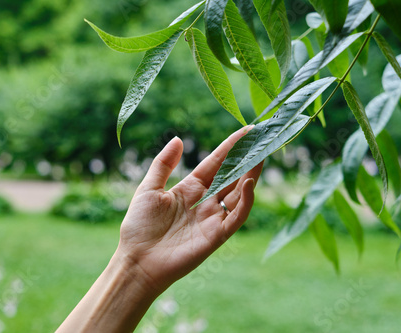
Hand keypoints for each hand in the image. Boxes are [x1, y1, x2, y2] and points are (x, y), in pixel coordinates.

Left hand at [115, 125, 262, 293]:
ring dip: (251, 174)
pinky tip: (248, 183)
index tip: (246, 131)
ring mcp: (212, 218)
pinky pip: (236, 216)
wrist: (137, 261)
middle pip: (231, 176)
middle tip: (262, 139)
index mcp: (189, 189)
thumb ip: (163, 164)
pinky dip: (245, 201)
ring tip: (262, 155)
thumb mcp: (148, 189)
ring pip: (238, 193)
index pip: (215, 164)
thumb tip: (178, 139)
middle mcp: (204, 202)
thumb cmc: (139, 227)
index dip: (230, 148)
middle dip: (246, 158)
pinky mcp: (216, 235)